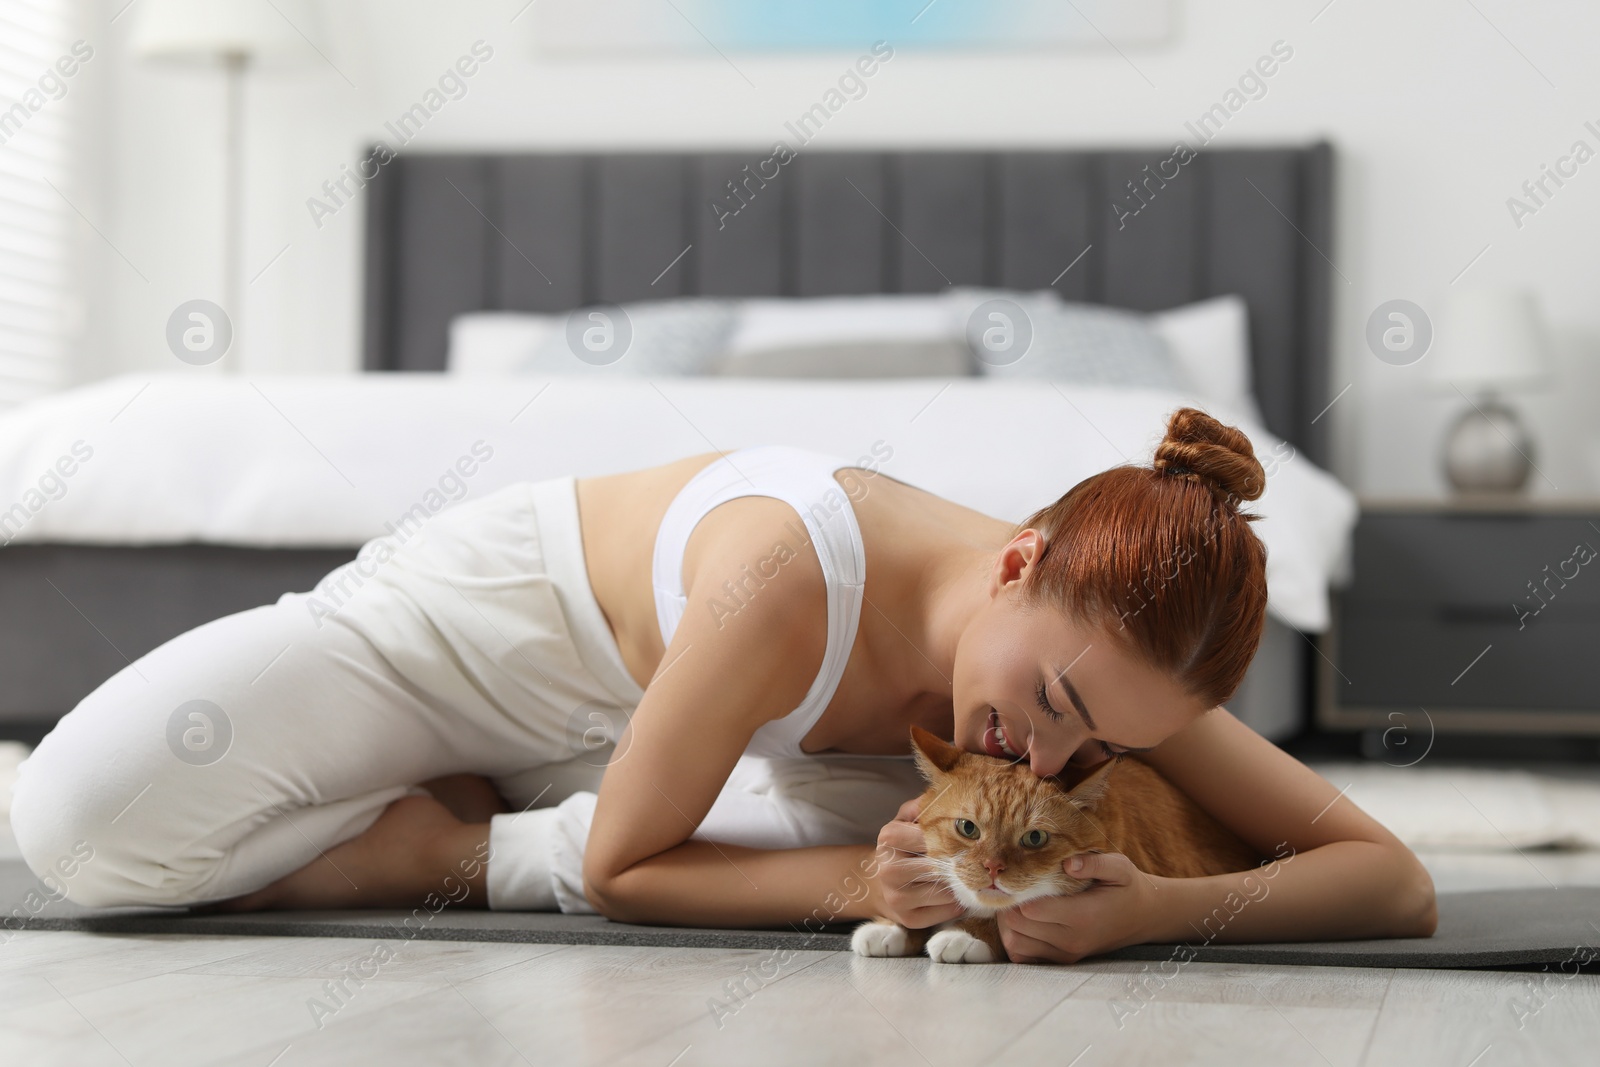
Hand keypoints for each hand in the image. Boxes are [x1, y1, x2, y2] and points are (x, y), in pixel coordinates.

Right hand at [869, 797, 963, 929]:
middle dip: (963, 863)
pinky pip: (946, 912)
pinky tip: (957, 894)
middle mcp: (889, 868)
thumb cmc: (901, 847)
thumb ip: (923, 804)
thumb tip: (947, 790)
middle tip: (983, 859)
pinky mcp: (908, 920)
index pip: (931, 835)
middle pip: (940, 865)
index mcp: (889, 837)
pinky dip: (957, 904)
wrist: (876, 884)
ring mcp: (897, 897)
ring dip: (963, 885)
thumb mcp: (905, 819)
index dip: (956, 837)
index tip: (975, 838)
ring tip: (971, 877)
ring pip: (947, 891)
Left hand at [995, 852, 1163, 963]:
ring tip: (1018, 903)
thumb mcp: (1119, 867)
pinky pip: (1022, 956)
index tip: (1020, 875)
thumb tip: (1067, 864)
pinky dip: (1016, 939)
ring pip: (1015, 943)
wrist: (1142, 917)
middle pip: (1017, 926)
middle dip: (1009, 904)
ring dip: (1008, 923)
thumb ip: (1093, 863)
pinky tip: (1025, 921)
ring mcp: (1065, 954)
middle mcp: (1071, 940)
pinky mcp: (1061, 961)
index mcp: (1082, 915)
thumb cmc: (1126, 887)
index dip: (1018, 891)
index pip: (1031, 909)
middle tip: (1015, 886)